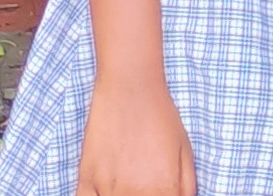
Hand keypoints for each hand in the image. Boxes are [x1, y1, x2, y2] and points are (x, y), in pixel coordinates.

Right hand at [78, 75, 195, 195]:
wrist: (130, 87)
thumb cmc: (160, 117)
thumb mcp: (186, 154)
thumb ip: (186, 188)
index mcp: (164, 190)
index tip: (161, 191)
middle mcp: (134, 194)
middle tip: (144, 184)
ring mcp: (108, 188)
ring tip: (128, 182)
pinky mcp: (86, 179)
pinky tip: (106, 191)